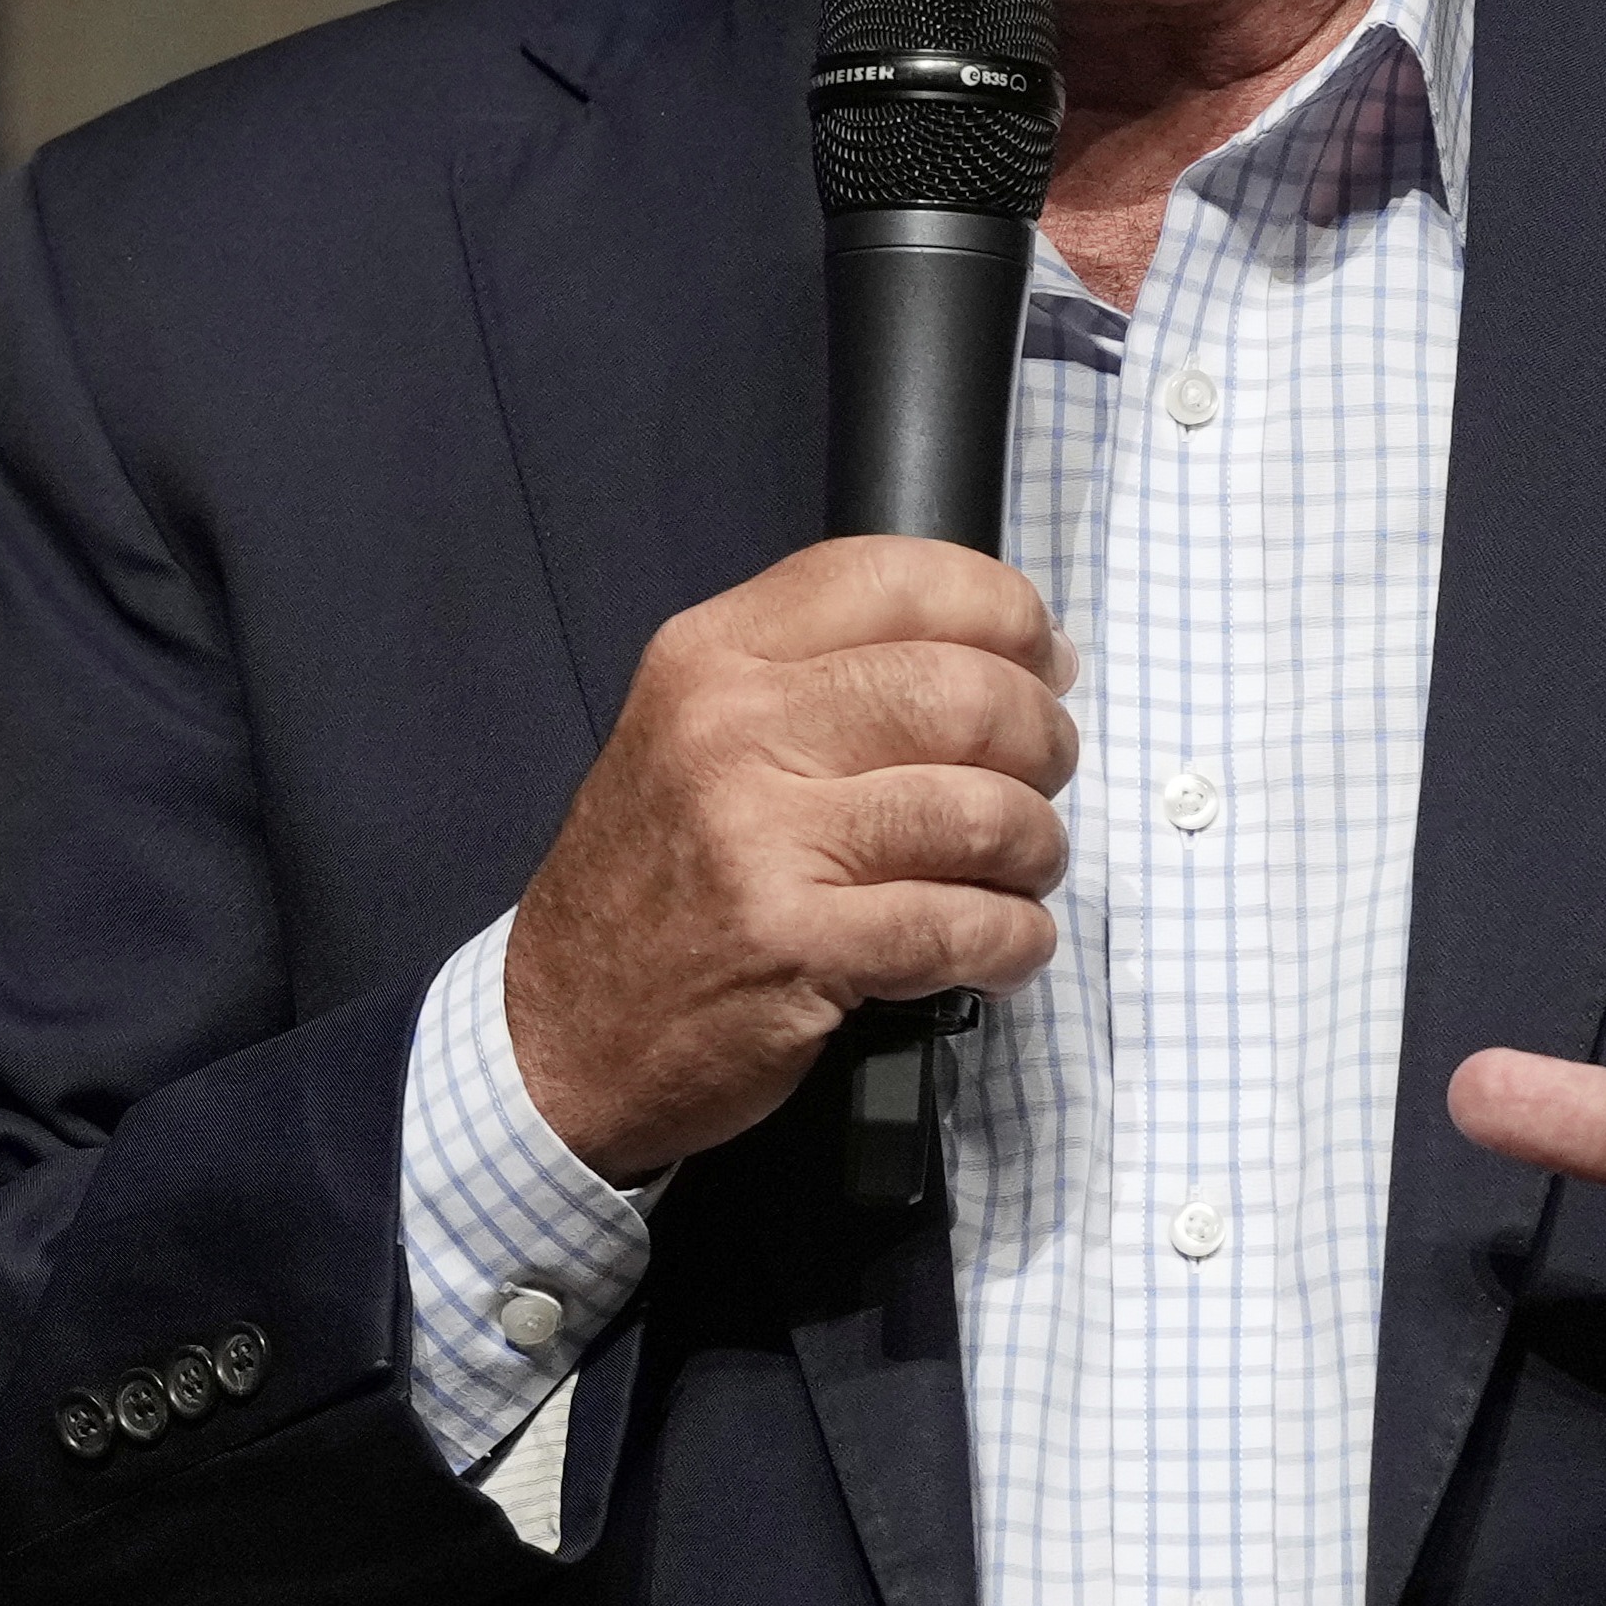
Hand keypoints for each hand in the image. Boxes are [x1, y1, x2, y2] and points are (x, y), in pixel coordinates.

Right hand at [499, 538, 1077, 1179]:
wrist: (561, 1028)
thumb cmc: (651, 880)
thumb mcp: (691, 730)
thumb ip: (816, 677)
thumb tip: (1002, 654)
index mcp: (710, 656)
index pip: (893, 577)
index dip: (1003, 608)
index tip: (1043, 655)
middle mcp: (732, 728)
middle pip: (964, 692)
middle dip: (1044, 740)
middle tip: (1043, 777)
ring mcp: (761, 837)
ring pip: (982, 813)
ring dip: (1035, 851)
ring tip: (1019, 872)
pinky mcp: (798, 943)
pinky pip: (967, 926)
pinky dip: (1015, 940)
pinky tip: (997, 947)